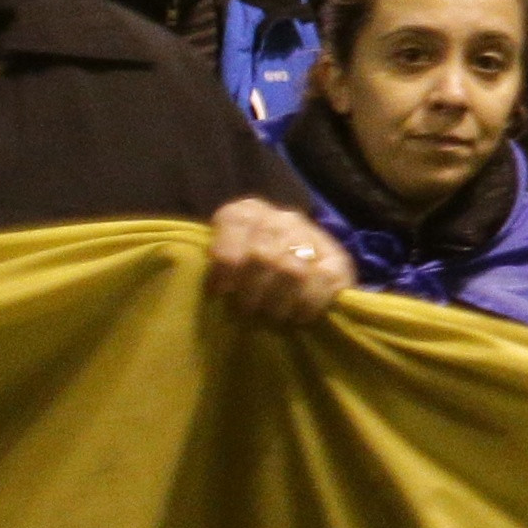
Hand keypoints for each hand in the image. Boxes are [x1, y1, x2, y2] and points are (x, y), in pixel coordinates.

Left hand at [205, 199, 353, 327]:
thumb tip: (189, 273)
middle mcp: (280, 217)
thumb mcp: (223, 259)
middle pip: (263, 253)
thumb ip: (212, 263)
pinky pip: (324, 282)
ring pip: (292, 270)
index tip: (221, 291)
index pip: (235, 224)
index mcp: (246, 211)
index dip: (226, 260)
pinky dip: (308, 303)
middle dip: (251, 289)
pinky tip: (298, 316)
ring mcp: (311, 234)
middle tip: (247, 310)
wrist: (296, 269)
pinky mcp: (338, 258)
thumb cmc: (244, 274)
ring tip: (271, 314)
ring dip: (278, 299)